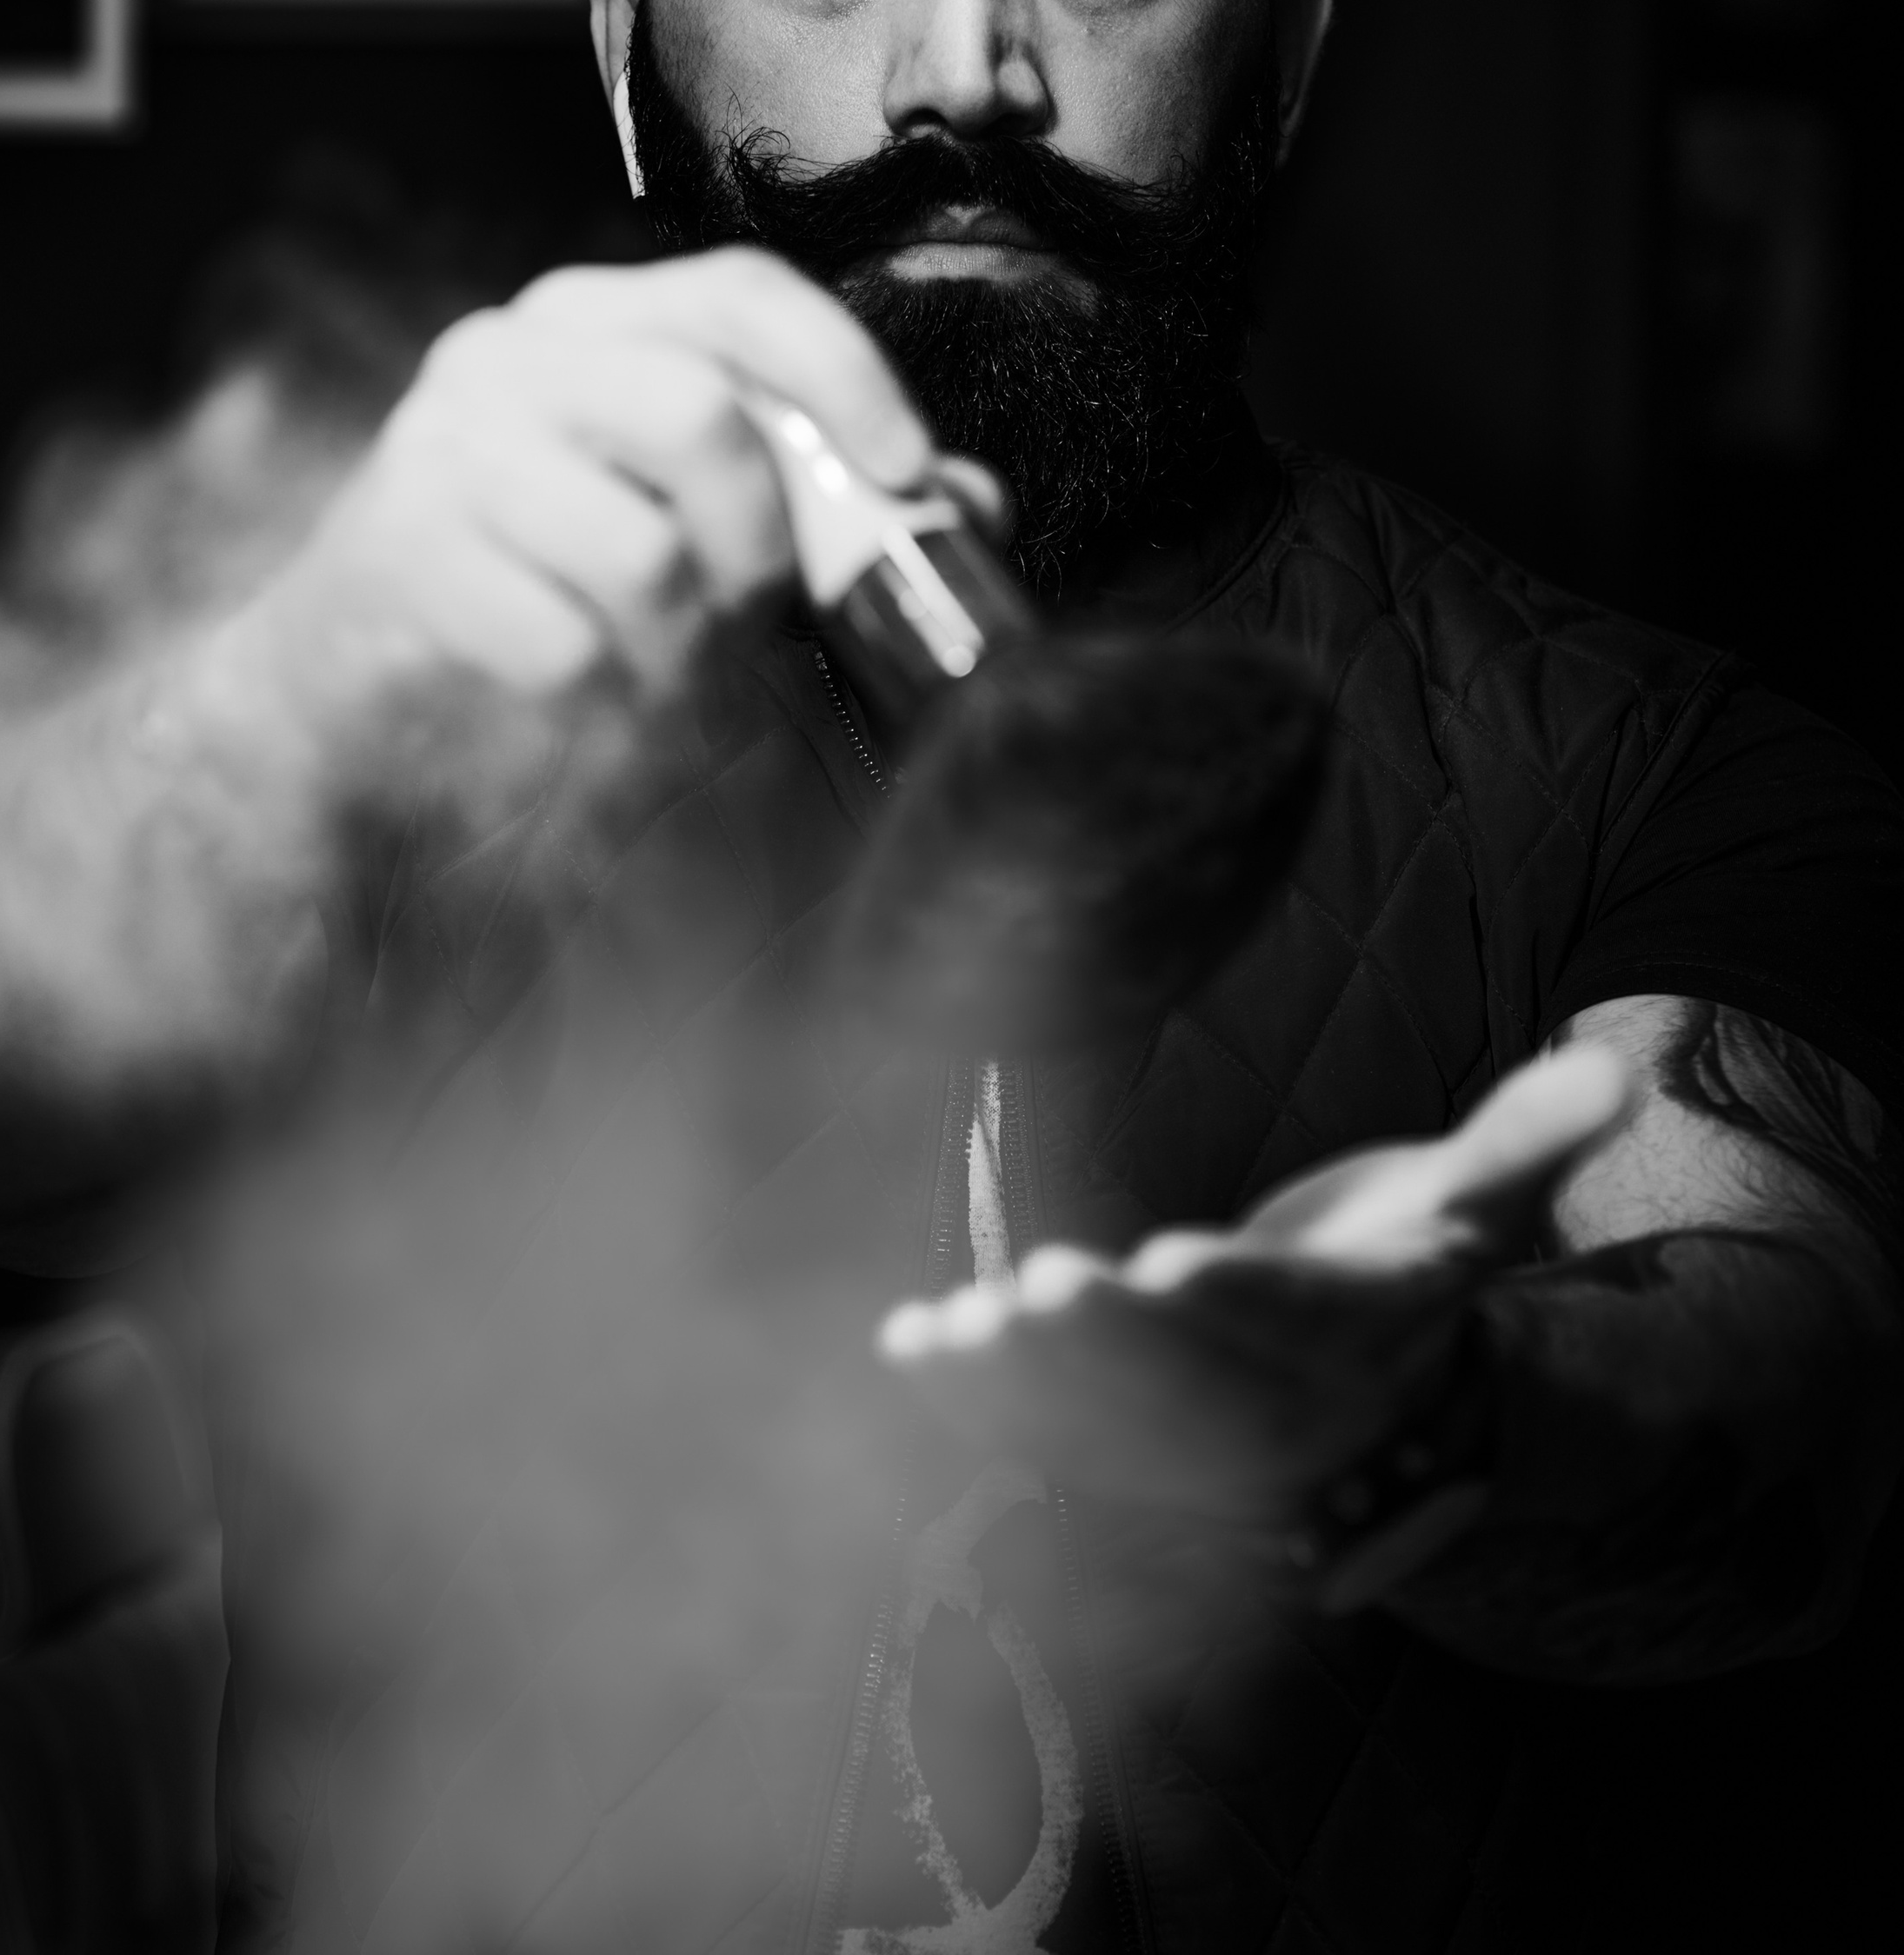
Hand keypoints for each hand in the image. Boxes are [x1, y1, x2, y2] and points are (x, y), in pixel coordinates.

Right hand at [227, 246, 1000, 767]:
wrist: (335, 674)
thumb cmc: (540, 582)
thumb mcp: (680, 520)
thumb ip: (823, 503)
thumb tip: (971, 502)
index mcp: (595, 319)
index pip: (740, 293)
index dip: (844, 371)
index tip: (908, 471)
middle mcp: (511, 352)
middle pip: (699, 415)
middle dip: (763, 545)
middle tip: (758, 616)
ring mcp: (443, 445)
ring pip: (640, 551)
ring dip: (684, 650)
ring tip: (666, 678)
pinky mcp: (396, 550)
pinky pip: (562, 644)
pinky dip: (603, 704)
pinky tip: (585, 705)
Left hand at [879, 1045, 1633, 1540]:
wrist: (1386, 1407)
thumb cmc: (1413, 1269)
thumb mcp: (1478, 1202)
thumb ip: (1530, 1136)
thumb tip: (1620, 1068)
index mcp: (1356, 1337)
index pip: (1296, 1322)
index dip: (1233, 1300)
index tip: (1170, 1262)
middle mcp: (1274, 1410)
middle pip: (1184, 1385)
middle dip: (1104, 1345)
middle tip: (1033, 1291)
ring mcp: (1192, 1450)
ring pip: (1103, 1425)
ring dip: (1022, 1384)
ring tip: (949, 1331)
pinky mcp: (1123, 1456)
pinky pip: (1044, 1438)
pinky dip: (972, 1401)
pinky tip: (905, 1346)